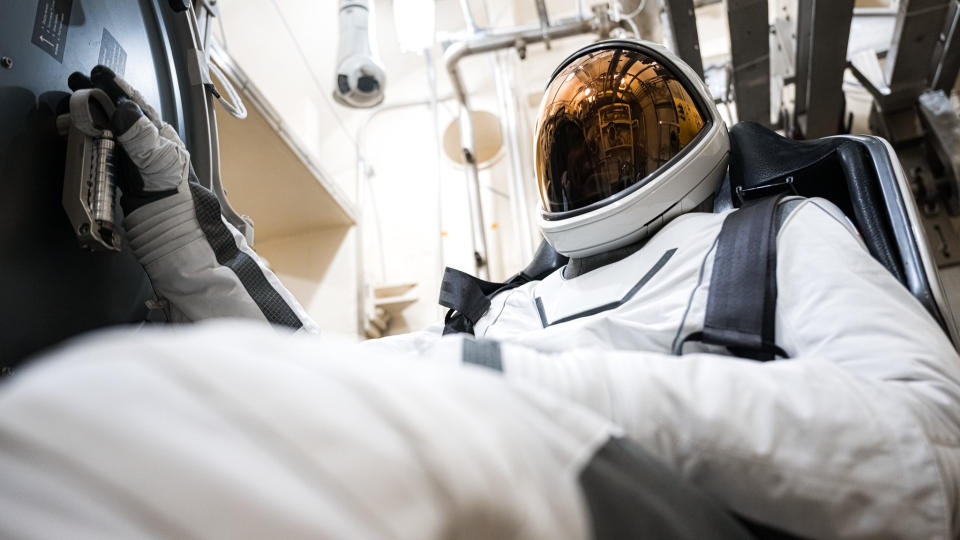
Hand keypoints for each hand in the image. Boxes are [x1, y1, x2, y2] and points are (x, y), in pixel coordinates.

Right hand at [68, 65, 190, 213]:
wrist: (163, 214)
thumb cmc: (169, 185)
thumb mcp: (158, 156)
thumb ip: (141, 134)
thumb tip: (125, 109)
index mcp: (157, 129)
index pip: (134, 101)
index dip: (115, 86)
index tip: (98, 74)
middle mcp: (144, 135)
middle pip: (117, 108)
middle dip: (96, 92)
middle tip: (76, 81)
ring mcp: (130, 147)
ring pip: (107, 121)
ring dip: (88, 109)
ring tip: (70, 100)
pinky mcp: (119, 161)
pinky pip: (101, 139)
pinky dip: (87, 130)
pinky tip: (76, 125)